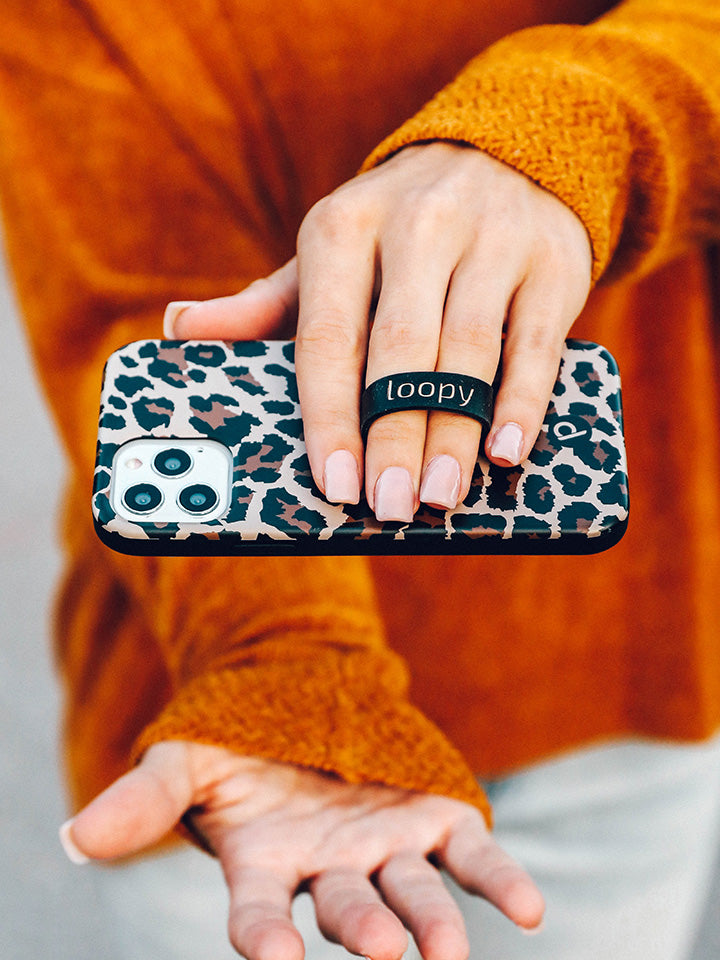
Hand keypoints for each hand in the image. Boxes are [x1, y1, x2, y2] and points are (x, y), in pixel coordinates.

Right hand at [62, 741, 543, 959]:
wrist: (297, 697)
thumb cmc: (234, 741)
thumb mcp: (184, 761)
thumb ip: (140, 801)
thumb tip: (72, 838)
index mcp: (264, 866)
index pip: (258, 919)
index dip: (265, 940)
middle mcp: (329, 872)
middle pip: (346, 912)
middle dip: (363, 933)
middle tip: (383, 954)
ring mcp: (386, 850)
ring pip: (412, 894)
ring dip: (432, 924)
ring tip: (448, 955)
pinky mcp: (434, 821)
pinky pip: (471, 856)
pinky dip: (499, 881)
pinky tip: (530, 910)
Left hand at [166, 142, 591, 519]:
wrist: (502, 156)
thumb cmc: (395, 234)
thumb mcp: (327, 256)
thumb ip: (263, 303)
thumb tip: (178, 329)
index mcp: (342, 228)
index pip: (329, 336)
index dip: (330, 415)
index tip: (333, 483)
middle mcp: (416, 227)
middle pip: (401, 351)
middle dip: (394, 438)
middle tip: (390, 508)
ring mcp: (491, 242)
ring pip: (470, 351)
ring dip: (456, 433)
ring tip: (442, 497)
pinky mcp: (550, 265)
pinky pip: (537, 343)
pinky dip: (523, 401)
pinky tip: (506, 451)